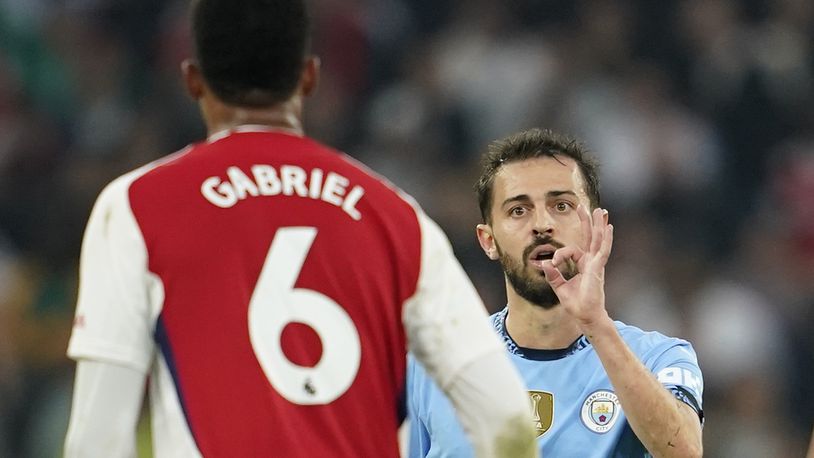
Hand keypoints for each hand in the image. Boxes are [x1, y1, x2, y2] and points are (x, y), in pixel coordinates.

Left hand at [541, 206, 613, 327]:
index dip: (558, 255)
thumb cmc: (576, 304)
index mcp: (582, 264)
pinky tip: (608, 227)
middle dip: (586, 221)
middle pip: (588, 237)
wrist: (585, 316)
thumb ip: (553, 275)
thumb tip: (545, 263)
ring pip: (597, 240)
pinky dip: (606, 239)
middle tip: (582, 205)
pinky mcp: (598, 268)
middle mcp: (590, 261)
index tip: (549, 264)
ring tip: (600, 210)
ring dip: (598, 225)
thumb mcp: (559, 287)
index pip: (569, 250)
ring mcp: (596, 264)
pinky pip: (602, 250)